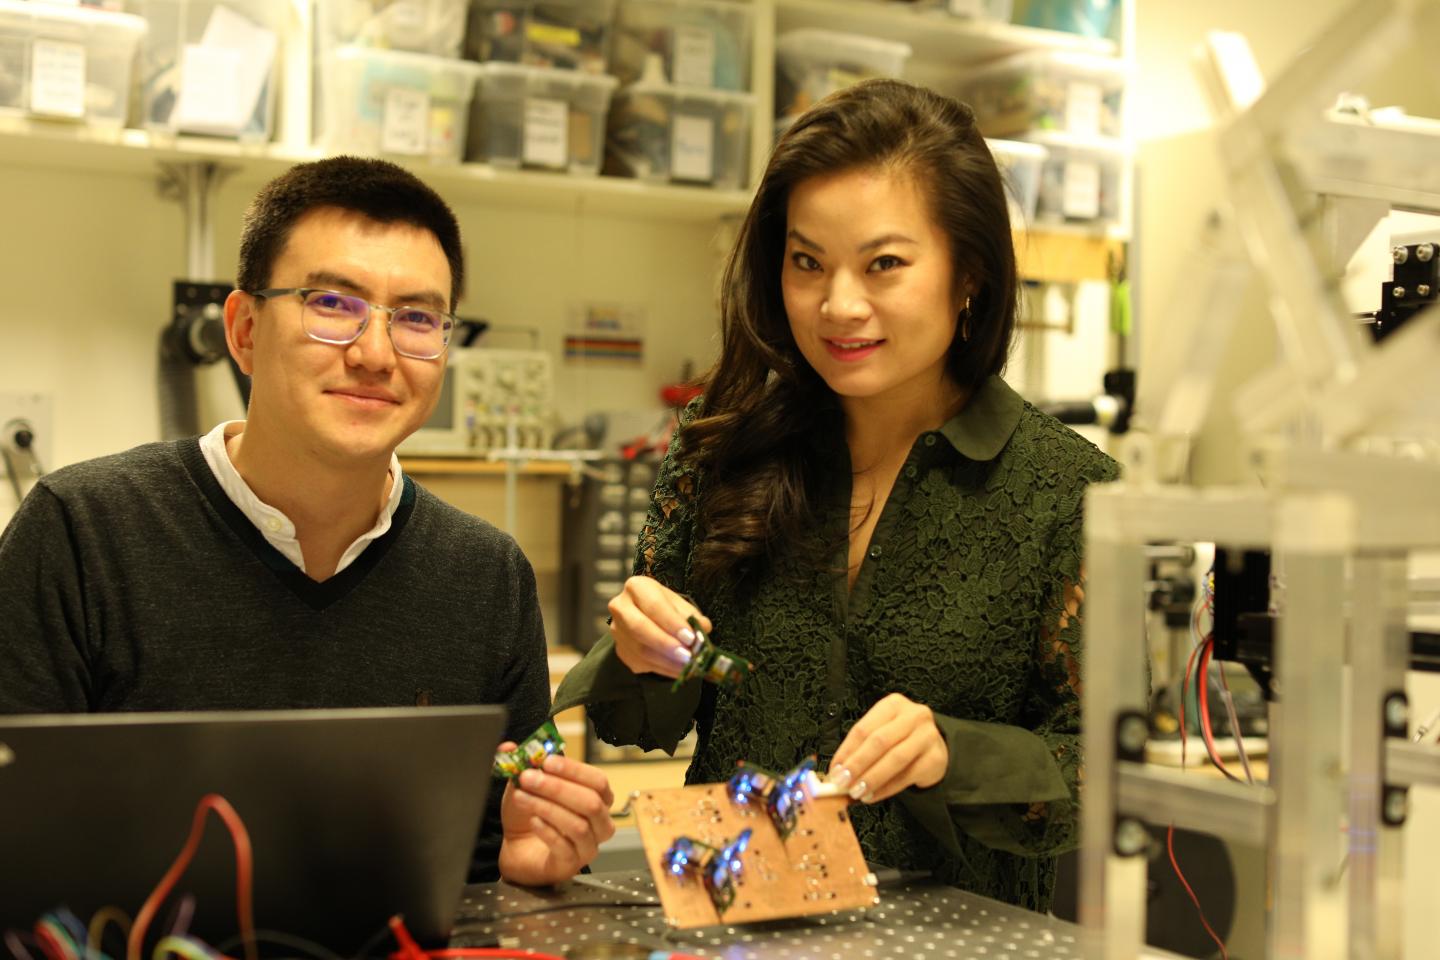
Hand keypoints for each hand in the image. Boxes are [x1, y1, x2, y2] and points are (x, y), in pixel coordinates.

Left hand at [497, 750, 615, 885]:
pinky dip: (546, 831)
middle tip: (529, 777)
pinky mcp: (571, 864)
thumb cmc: (529, 817)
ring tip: (522, 797)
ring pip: (578, 825)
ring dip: (547, 807)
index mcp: (597, 799)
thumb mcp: (526, 787)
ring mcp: (587, 846)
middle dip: (557, 787)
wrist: (519, 850)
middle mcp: (599, 823)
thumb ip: (522, 766)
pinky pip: (564, 846)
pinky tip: (533, 821)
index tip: (547, 761)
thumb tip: (510, 747)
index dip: (574, 770)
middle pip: (590, 802)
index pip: (597, 781)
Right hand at [607, 575, 712, 678]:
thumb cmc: (667, 608)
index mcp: (637, 587)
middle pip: (639, 628)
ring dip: (667, 661)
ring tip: (688, 666)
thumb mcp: (681, 605)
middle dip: (666, 644)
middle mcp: (621, 607)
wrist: (648, 616)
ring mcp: (617, 630)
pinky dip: (664, 669)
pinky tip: (680, 671)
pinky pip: (641, 663)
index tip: (690, 637)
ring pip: (640, 650)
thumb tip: (703, 628)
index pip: (653, 605)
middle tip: (687, 656)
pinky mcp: (620, 650)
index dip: (672, 623)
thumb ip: (692, 616)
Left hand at [827, 693, 948, 803]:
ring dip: (872, 778)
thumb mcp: (880, 734)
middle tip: (842, 783)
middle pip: (879, 741)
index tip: (834, 770)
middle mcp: (913, 715)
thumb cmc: (900, 739)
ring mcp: (928, 736)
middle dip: (858, 764)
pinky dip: (886, 788)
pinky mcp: (936, 758)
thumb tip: (836, 773)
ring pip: (894, 759)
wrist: (934, 748)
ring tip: (856, 792)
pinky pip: (907, 776)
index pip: (863, 728)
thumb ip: (859, 750)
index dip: (846, 751)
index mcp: (893, 704)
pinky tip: (872, 795)